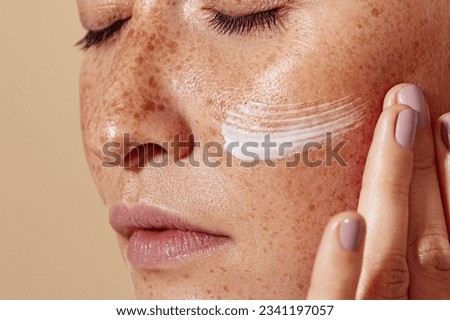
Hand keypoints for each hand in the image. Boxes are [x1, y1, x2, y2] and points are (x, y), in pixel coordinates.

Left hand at [307, 84, 449, 298]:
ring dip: (395, 188)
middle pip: (429, 241)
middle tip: (409, 100)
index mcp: (430, 301)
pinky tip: (345, 222)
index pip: (446, 238)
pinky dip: (341, 268)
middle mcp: (412, 310)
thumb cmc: (363, 317)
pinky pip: (333, 306)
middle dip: (426, 166)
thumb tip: (374, 199)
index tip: (444, 122)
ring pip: (391, 261)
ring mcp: (371, 319)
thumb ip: (396, 255)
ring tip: (396, 123)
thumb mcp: (392, 290)